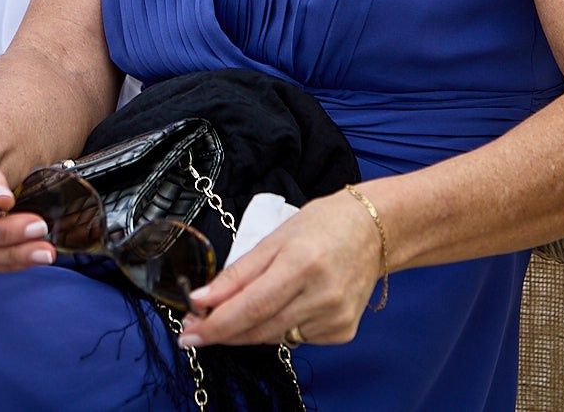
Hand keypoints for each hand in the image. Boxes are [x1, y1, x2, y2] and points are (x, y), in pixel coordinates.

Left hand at [179, 189, 383, 348]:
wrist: (374, 232)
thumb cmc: (322, 226)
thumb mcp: (274, 239)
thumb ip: (237, 274)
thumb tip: (202, 299)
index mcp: (301, 264)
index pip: (250, 306)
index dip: (216, 324)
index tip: (189, 332)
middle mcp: (322, 295)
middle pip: (260, 328)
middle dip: (223, 330)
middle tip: (196, 327)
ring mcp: (336, 317)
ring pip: (275, 337)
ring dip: (248, 330)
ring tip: (236, 311)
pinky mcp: (343, 331)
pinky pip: (296, 338)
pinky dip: (278, 327)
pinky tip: (283, 306)